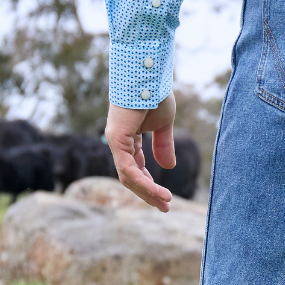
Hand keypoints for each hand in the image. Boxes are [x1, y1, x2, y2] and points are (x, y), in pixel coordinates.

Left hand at [103, 93, 176, 212]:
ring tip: (165, 202)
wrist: (148, 76)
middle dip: (148, 193)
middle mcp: (119, 142)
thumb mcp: (164, 125)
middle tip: (165, 208)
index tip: (165, 198)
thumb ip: (164, 145)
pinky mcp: (116, 139)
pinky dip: (144, 182)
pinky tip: (158, 191)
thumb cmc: (155, 94)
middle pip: (131, 176)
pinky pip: (129, 169)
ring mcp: (115, 141)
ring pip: (128, 176)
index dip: (150, 184)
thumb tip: (168, 167)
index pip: (136, 168)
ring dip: (147, 192)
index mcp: (128, 139)